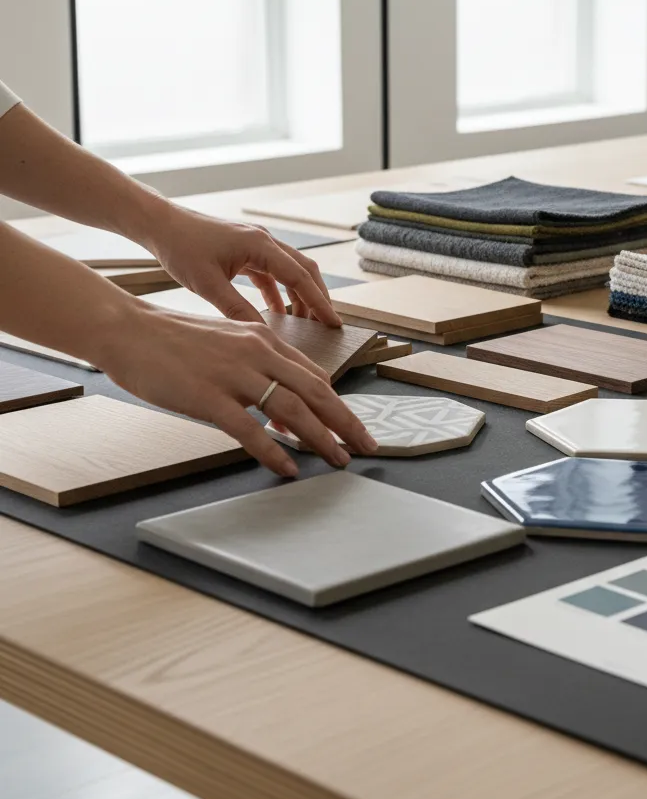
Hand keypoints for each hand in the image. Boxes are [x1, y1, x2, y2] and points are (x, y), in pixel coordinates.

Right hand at [97, 302, 377, 475]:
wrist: (128, 329)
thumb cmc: (173, 339)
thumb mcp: (226, 343)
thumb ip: (257, 368)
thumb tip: (281, 407)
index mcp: (262, 340)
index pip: (313, 375)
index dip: (338, 403)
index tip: (353, 424)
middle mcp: (256, 354)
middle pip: (315, 391)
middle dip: (346, 421)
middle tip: (367, 446)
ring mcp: (233, 374)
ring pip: (291, 409)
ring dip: (321, 438)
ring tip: (339, 460)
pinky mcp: (207, 396)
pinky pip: (249, 429)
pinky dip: (273, 451)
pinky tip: (288, 468)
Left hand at [142, 204, 339, 324]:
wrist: (161, 224)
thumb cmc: (180, 248)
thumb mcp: (208, 285)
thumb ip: (237, 309)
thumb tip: (263, 333)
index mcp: (260, 245)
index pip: (300, 277)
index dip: (319, 302)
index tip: (334, 322)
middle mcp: (265, 241)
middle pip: (305, 271)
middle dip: (318, 298)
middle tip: (328, 325)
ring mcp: (257, 244)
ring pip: (291, 271)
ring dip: (300, 296)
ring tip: (305, 323)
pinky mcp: (247, 250)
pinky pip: (273, 272)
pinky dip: (280, 292)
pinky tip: (278, 311)